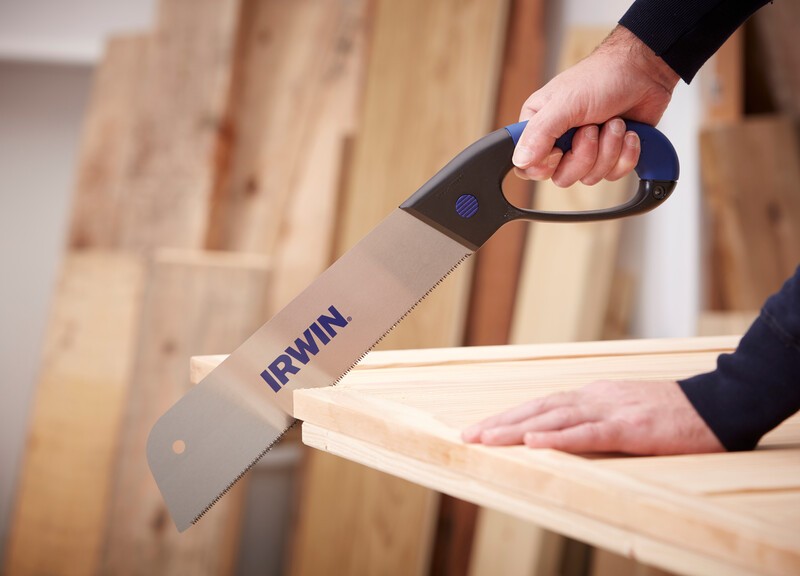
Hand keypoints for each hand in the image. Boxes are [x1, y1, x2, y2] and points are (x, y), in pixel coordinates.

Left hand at [461, 380, 723, 454]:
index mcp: (593, 395)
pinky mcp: (628, 428)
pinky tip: (533, 442)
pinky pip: (587, 433)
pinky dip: (557, 438)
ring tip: (486, 439)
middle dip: (500, 422)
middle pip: (538, 408)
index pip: (542, 405)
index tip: (483, 428)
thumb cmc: (673, 412)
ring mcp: (610, 410)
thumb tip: (567, 429)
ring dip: (516, 429)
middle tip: (468, 435)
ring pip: (553, 419)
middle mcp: (594, 397)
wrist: (716, 405)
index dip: (510, 416)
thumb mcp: (627, 409)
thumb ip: (597, 417)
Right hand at [514, 26, 679, 186]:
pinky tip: (628, 132)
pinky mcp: (610, 155)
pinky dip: (626, 153)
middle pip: (562, 177)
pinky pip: (614, 174)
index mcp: (539, 127)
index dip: (546, 165)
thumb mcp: (564, 103)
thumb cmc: (602, 77)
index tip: (561, 149)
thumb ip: (539, 133)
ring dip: (609, 149)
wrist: (644, 71)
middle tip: (593, 127)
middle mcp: (559, 142)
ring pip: (590, 177)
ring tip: (614, 122)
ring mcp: (586, 151)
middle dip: (585, 154)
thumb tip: (520, 161)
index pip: (528, 167)